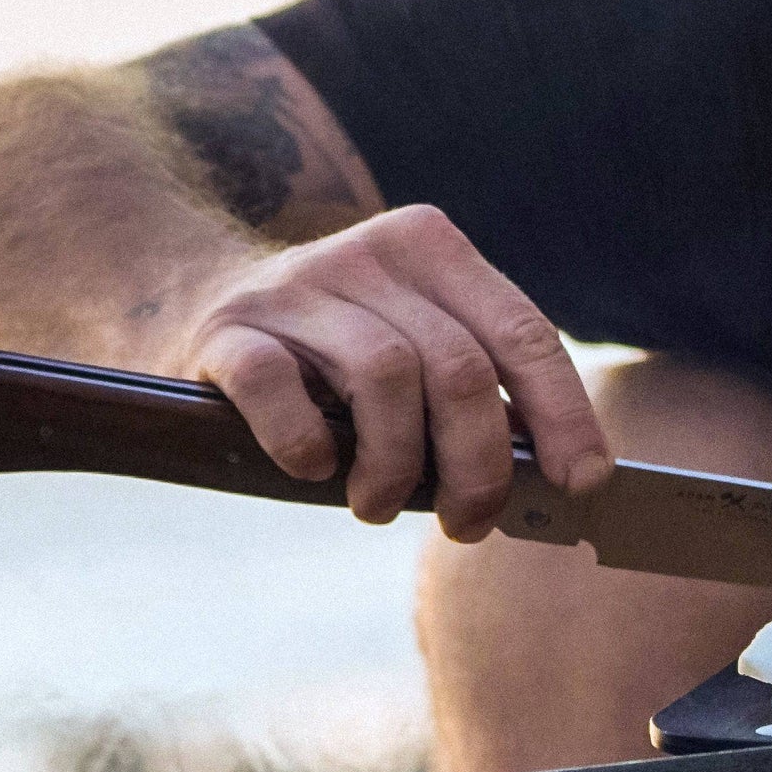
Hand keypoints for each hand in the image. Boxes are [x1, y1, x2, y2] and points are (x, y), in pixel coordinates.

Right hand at [157, 206, 611, 541]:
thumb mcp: (414, 344)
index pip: (524, 335)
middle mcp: (369, 253)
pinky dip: (307, 444)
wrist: (189, 294)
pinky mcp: (227, 328)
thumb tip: (559, 481)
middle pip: (460, 368)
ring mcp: (295, 286)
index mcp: (433, 251)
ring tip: (377, 505)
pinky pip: (279, 387)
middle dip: (478, 465)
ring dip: (393, 466)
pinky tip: (313, 471)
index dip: (563, 415)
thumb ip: (478, 394)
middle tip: (468, 521)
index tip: (582, 481)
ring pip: (385, 377)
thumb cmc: (333, 353)